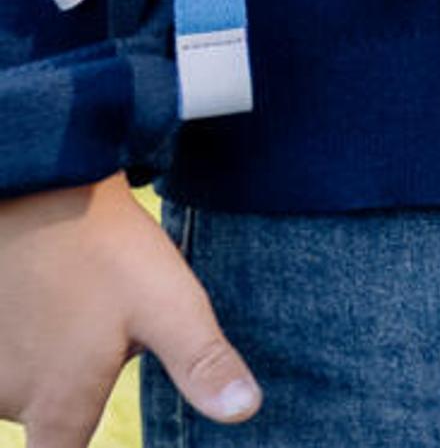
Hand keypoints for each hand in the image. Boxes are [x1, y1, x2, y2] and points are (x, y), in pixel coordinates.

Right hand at [0, 178, 258, 443]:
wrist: (36, 188)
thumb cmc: (106, 252)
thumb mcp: (172, 306)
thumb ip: (202, 364)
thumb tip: (244, 410)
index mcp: (58, 406)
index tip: (89, 425)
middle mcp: (6, 399)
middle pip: (49, 410)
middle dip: (77, 377)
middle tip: (98, 315)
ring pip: (24, 375)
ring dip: (47, 348)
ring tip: (71, 291)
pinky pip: (4, 345)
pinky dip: (20, 325)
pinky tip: (41, 285)